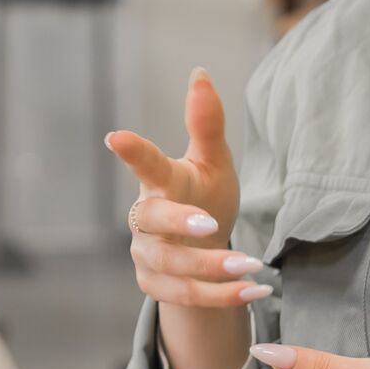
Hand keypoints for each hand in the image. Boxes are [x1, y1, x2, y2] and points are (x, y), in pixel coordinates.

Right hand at [104, 68, 264, 308]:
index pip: (146, 164)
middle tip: (211, 223)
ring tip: (252, 266)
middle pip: (153, 220)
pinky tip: (253, 292)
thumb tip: (200, 72)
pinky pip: (185, 295)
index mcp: (163, 180)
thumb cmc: (204, 193)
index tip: (116, 137)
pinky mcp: (155, 284)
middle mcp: (147, 217)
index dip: (132, 151)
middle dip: (180, 222)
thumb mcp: (213, 160)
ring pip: (172, 264)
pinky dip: (220, 296)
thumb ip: (207, 122)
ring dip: (211, 267)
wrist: (203, 246)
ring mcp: (147, 252)